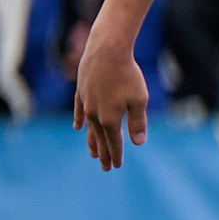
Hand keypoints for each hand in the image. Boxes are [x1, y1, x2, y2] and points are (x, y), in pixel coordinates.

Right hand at [74, 30, 150, 170]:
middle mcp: (95, 114)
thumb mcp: (139, 100)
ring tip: (92, 154)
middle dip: (103, 154)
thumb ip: (138, 122)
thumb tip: (138, 143)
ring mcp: (86, 103)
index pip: (114, 142)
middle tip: (105, 168)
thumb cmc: (128, 75)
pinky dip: (80, 120)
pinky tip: (79, 128)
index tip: (116, 166)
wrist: (107, 51)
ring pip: (88, 128)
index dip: (115, 155)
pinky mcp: (81, 91)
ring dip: (91, 141)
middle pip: (100, 139)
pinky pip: (79, 111)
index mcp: (110, 118)